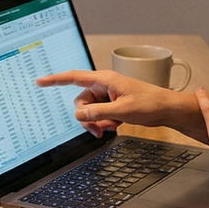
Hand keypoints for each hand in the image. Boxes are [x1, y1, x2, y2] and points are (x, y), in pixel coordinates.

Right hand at [36, 70, 197, 137]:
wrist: (168, 110)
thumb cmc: (151, 104)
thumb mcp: (123, 111)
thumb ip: (98, 113)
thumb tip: (79, 115)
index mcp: (105, 79)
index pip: (74, 77)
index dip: (55, 80)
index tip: (40, 82)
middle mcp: (104, 86)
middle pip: (81, 102)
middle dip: (87, 118)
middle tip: (99, 130)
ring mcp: (108, 95)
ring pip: (90, 111)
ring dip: (98, 122)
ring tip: (113, 128)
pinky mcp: (113, 104)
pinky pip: (100, 115)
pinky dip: (105, 123)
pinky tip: (117, 126)